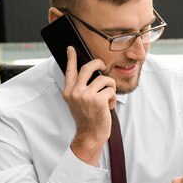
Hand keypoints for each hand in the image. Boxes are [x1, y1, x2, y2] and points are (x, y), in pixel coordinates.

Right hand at [63, 46, 116, 164]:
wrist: (90, 134)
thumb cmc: (87, 118)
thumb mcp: (77, 102)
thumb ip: (80, 89)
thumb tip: (90, 73)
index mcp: (69, 92)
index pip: (70, 71)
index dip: (71, 58)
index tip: (71, 48)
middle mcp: (75, 92)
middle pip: (88, 67)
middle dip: (98, 63)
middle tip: (102, 65)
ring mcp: (86, 95)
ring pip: (104, 79)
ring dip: (110, 88)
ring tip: (107, 98)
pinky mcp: (98, 100)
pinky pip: (111, 90)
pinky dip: (113, 98)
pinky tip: (108, 106)